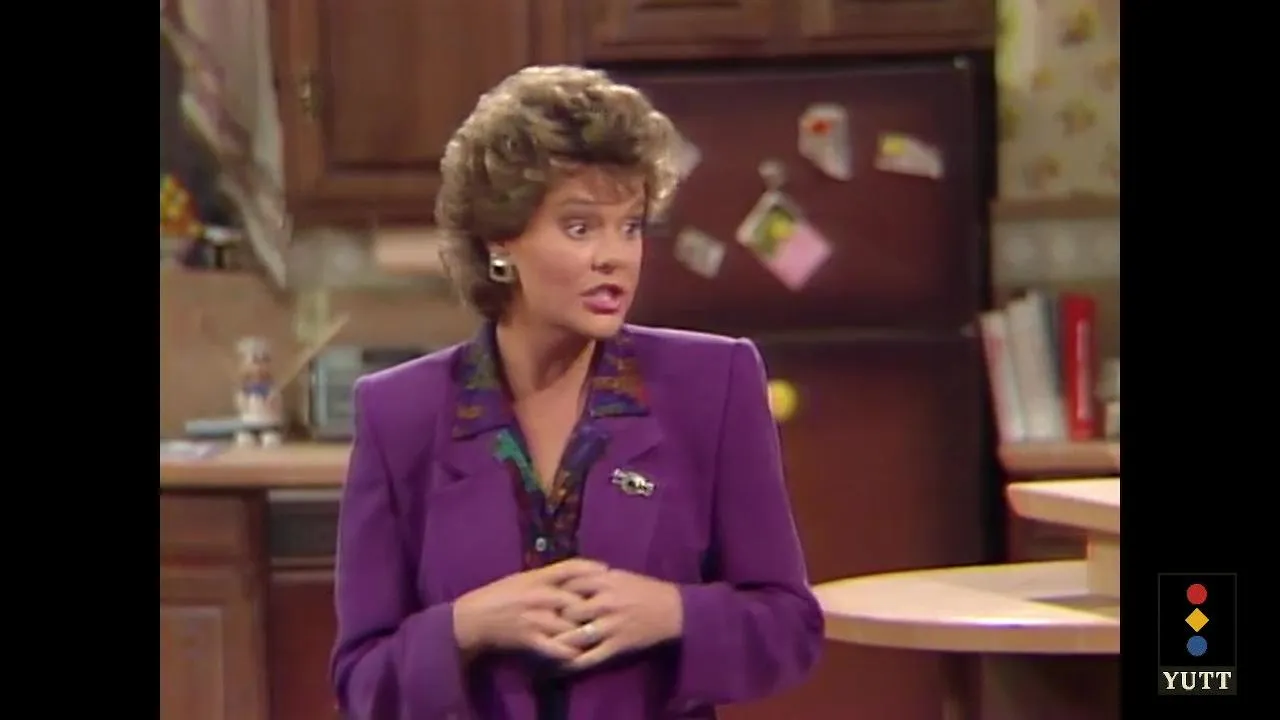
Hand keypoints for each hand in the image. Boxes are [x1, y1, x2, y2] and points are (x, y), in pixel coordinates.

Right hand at [452, 559, 606, 661]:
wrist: (472, 619)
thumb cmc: (497, 596)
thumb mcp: (521, 579)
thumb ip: (545, 577)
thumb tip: (571, 575)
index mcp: (536, 577)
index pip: (570, 566)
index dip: (591, 568)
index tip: (608, 570)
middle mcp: (538, 594)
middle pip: (577, 599)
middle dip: (595, 606)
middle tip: (612, 610)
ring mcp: (535, 617)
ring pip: (570, 626)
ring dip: (586, 633)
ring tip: (602, 636)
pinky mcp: (529, 638)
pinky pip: (556, 648)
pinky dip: (569, 653)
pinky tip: (580, 656)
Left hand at [553, 569, 682, 670]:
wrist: (674, 611)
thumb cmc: (646, 590)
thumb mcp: (620, 576)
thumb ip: (595, 577)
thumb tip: (568, 579)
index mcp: (606, 582)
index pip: (569, 585)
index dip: (553, 593)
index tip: (544, 599)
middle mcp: (605, 603)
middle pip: (568, 611)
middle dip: (553, 618)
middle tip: (541, 624)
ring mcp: (610, 626)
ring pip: (576, 637)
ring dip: (559, 642)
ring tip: (546, 646)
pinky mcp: (617, 646)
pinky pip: (591, 657)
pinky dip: (574, 663)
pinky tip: (563, 664)